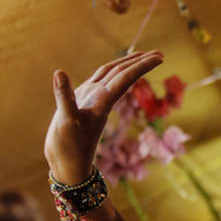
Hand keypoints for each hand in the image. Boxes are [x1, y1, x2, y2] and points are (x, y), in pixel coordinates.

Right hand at [44, 51, 163, 183]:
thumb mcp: (66, 121)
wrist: (68, 167)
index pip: (125, 77)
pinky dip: (103, 74)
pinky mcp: (80, 105)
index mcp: (102, 101)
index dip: (142, 66)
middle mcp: (99, 99)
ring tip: (139, 56)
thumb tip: (60, 72)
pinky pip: (96, 84)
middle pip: (122, 74)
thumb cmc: (69, 148)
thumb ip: (64, 97)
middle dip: (140, 63)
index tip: (160, 57)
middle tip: (159, 54)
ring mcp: (91, 101)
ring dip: (125, 66)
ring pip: (110, 77)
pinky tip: (107, 71)